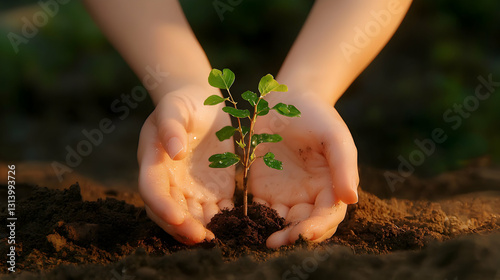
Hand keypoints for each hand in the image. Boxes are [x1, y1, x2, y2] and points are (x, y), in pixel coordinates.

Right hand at [137, 86, 234, 244]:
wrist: (200, 103)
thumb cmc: (183, 102)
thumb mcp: (175, 108)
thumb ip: (172, 127)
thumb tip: (175, 152)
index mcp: (154, 161)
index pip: (152, 190)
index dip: (162, 206)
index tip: (179, 218)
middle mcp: (168, 180)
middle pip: (168, 211)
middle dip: (182, 227)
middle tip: (202, 238)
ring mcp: (188, 187)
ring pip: (190, 216)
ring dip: (200, 230)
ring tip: (216, 240)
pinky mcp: (209, 189)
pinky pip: (213, 210)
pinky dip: (220, 220)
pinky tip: (234, 226)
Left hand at [249, 93, 358, 247]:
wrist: (286, 100)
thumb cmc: (316, 116)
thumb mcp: (334, 136)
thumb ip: (343, 165)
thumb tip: (351, 199)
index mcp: (331, 186)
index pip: (328, 215)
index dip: (318, 227)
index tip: (304, 233)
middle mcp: (310, 196)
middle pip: (305, 226)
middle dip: (293, 237)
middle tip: (276, 242)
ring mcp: (286, 195)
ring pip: (282, 224)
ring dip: (274, 233)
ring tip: (262, 239)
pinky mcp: (263, 190)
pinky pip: (259, 211)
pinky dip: (255, 220)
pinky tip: (244, 221)